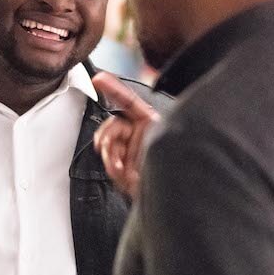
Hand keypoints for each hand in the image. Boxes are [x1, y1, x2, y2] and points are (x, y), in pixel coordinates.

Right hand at [92, 72, 159, 199]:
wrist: (171, 196)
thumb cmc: (175, 167)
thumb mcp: (160, 138)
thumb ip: (142, 125)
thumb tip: (121, 119)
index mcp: (150, 123)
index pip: (128, 101)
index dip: (113, 88)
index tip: (98, 78)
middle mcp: (139, 135)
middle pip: (113, 124)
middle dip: (107, 134)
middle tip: (105, 146)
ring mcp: (131, 151)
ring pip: (108, 142)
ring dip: (110, 153)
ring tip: (120, 165)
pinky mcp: (125, 168)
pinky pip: (110, 159)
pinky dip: (111, 164)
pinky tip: (120, 171)